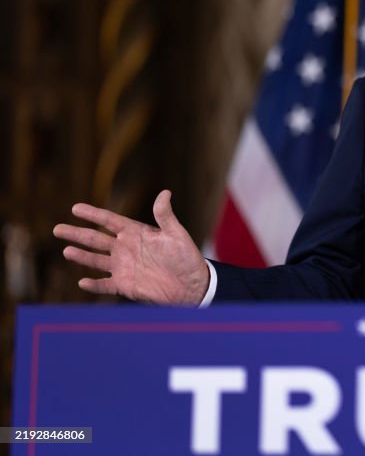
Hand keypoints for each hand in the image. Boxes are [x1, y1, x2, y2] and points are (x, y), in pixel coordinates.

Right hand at [53, 190, 209, 304]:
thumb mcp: (176, 234)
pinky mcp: (125, 285)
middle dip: (77, 233)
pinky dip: (93, 285)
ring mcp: (123, 267)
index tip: (75, 208)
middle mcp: (125, 249)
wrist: (192, 285)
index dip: (93, 214)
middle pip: (96, 239)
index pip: (109, 221)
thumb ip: (165, 216)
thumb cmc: (186, 257)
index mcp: (136, 233)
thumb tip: (165, 193)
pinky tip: (82, 282)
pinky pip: (104, 285)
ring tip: (67, 250)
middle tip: (57, 228)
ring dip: (81, 256)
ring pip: (95, 260)